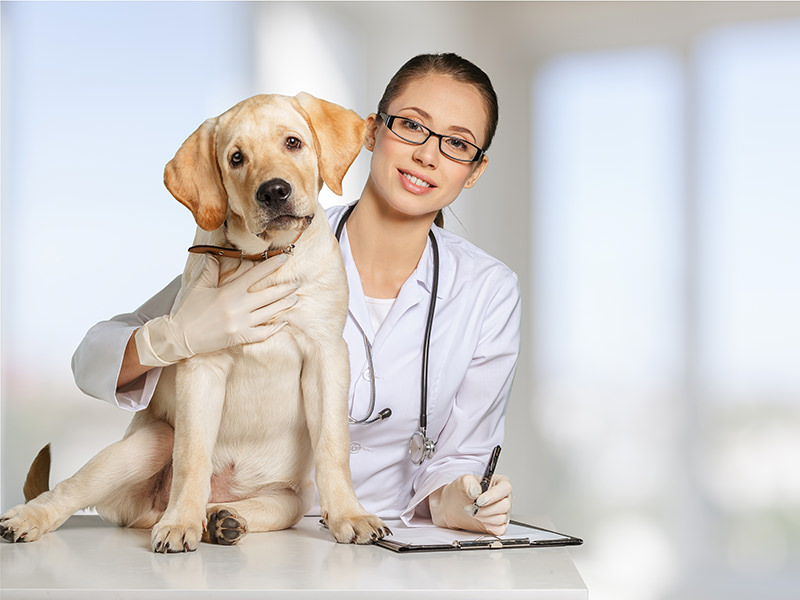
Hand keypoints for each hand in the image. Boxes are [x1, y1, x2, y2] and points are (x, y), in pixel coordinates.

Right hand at [135, 254, 297, 365]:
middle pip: (270, 295)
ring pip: (270, 313)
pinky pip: (263, 333)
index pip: (256, 274)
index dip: (272, 265)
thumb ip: (210, 270)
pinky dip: (275, 328)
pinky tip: (283, 323)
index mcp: (230, 292)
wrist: (179, 336)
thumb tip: (214, 254)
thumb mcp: (199, 286)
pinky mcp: (240, 338)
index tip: (284, 257)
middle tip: (297, 283)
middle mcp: (239, 307)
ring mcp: (241, 324)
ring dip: (284, 305)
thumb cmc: (188, 311)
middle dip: (286, 288)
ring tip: (294, 299)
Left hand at [428, 473, 511, 535]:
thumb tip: (476, 491)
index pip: (505, 488)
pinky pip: (499, 529)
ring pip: (501, 518)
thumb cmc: (461, 491)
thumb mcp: (462, 481)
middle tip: (471, 507)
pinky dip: (487, 526)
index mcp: (499, 483)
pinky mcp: (498, 526)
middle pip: (505, 505)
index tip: (479, 501)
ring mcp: (502, 512)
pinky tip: (478, 520)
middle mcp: (503, 497)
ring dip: (483, 517)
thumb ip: (469, 482)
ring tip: (472, 512)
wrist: (453, 506)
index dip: (494, 495)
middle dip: (485, 509)